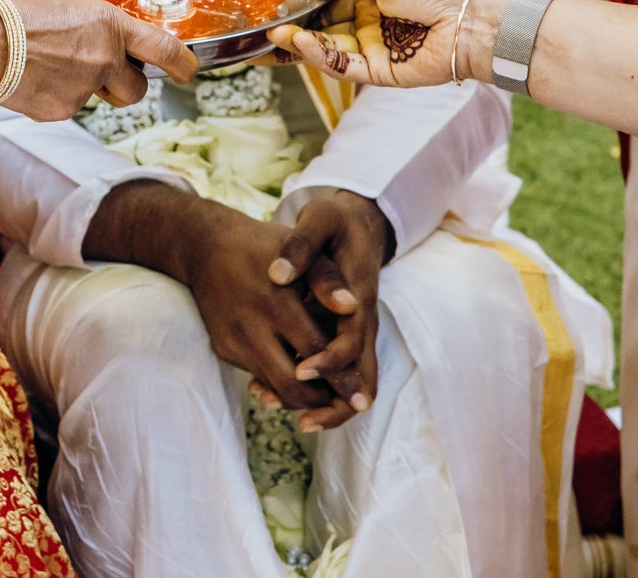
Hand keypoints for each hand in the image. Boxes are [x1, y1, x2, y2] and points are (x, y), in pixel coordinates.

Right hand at [0, 0, 200, 119]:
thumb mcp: (68, 9)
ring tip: (50, 67)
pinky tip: (33, 79)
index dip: (183, 63)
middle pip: (137, 90)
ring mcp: (84, 89)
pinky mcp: (62, 111)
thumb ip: (94, 30)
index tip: (187, 70)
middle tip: (103, 74)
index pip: (165, 48)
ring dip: (86, 89)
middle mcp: (104, 58)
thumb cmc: (14, 15)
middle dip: (124, 85)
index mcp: (109, 25)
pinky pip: (68, 107)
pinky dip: (55, 97)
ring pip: (98, 99)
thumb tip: (101, 46)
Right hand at [170, 195, 372, 430]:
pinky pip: (258, 375)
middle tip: (344, 402)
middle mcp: (250, 328)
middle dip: (322, 401)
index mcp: (275, 302)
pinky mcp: (223, 349)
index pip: (315, 353)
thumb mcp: (299, 251)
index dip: (340, 379)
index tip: (360, 399)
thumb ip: (327, 279)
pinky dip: (279, 380)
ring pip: (273, 386)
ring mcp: (233, 342)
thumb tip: (352, 307)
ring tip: (327, 392)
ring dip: (301, 395)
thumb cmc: (263, 247)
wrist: (205, 248)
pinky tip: (298, 372)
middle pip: (291, 385)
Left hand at [261, 190, 392, 428]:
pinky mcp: (344, 336)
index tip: (299, 372)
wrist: (356, 224)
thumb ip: (301, 247)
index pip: (351, 343)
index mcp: (359, 298)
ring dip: (321, 404)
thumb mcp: (320, 220)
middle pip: (359, 379)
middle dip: (330, 403)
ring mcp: (356, 333)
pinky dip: (316, 390)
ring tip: (274, 408)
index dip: (329, 362)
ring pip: (351, 383)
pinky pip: (338, 374)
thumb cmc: (335, 223)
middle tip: (292, 416)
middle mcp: (363, 323)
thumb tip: (277, 275)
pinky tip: (274, 388)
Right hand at [276, 0, 494, 88]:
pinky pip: (343, 66)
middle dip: (294, 27)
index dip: (305, 0)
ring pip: (328, 49)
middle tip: (262, 26)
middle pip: (324, 27)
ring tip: (275, 34)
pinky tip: (300, 41)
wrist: (469, 18)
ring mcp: (375, 47)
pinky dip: (319, 55)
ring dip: (300, 42)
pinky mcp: (381, 71)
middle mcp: (372, 20)